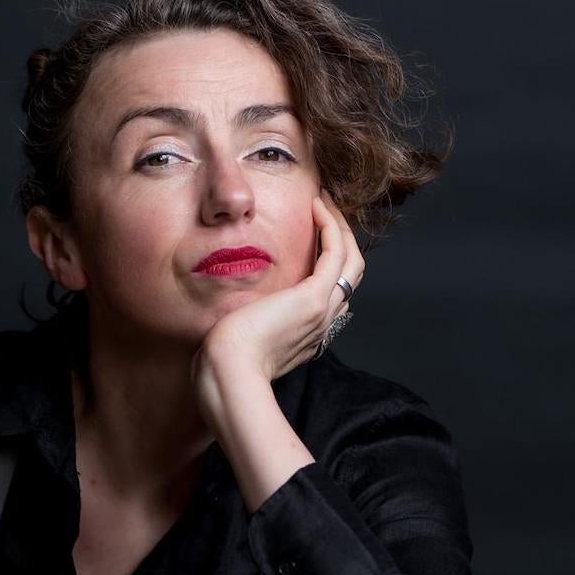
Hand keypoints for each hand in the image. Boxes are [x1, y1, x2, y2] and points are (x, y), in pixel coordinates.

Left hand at [193, 191, 364, 387]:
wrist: (229, 373)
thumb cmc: (223, 362)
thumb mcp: (238, 339)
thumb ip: (245, 325)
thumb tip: (234, 316)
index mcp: (306, 335)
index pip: (331, 294)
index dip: (328, 263)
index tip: (312, 236)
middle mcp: (321, 323)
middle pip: (349, 275)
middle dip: (341, 240)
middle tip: (325, 211)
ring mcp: (322, 310)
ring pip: (350, 261)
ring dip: (340, 226)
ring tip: (324, 201)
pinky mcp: (313, 297)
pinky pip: (336, 252)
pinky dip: (331, 226)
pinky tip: (317, 206)